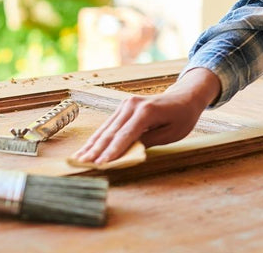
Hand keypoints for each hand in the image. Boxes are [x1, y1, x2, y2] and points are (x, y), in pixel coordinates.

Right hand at [72, 68, 221, 163]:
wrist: (184, 97)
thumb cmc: (182, 117)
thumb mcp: (171, 133)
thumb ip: (148, 141)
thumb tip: (127, 152)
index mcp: (146, 111)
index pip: (125, 135)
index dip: (112, 151)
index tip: (101, 164)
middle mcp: (131, 105)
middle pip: (110, 132)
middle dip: (95, 151)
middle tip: (83, 165)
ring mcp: (125, 105)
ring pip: (105, 129)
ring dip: (91, 145)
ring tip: (78, 160)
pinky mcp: (122, 108)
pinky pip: (108, 126)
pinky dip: (96, 139)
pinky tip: (86, 149)